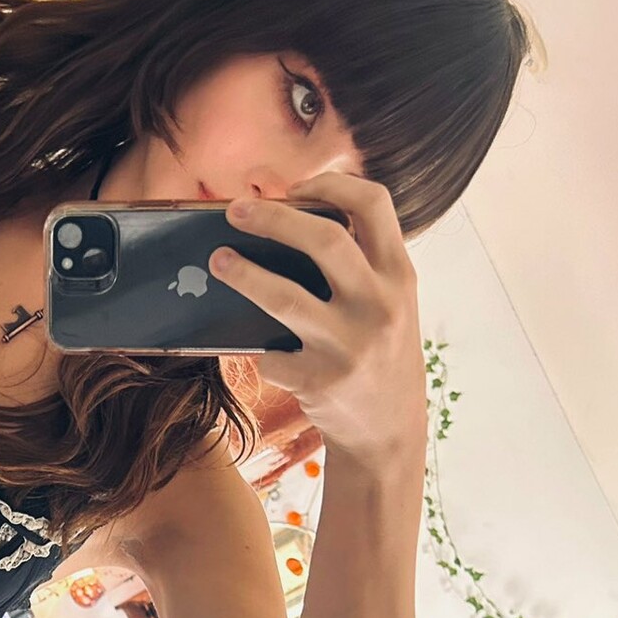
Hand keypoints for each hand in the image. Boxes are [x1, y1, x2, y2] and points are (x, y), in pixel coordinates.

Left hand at [208, 174, 426, 474]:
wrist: (389, 434)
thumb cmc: (381, 357)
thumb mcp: (391, 305)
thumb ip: (362, 266)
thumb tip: (290, 223)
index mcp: (400, 276)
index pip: (374, 203)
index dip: (332, 183)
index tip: (295, 187)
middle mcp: (381, 305)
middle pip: (323, 239)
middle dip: (273, 218)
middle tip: (235, 212)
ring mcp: (350, 344)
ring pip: (284, 296)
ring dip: (243, 274)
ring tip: (217, 261)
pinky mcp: (320, 380)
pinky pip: (272, 354)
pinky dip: (263, 353)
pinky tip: (265, 354)